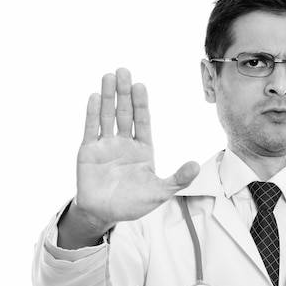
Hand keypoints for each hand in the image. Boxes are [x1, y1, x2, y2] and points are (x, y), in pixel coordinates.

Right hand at [74, 68, 199, 232]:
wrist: (104, 214)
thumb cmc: (134, 204)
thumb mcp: (160, 192)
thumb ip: (178, 179)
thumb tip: (196, 166)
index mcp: (143, 149)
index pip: (142, 121)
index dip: (141, 104)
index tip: (140, 86)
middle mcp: (124, 143)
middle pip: (124, 113)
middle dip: (124, 93)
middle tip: (123, 71)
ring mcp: (105, 145)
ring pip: (107, 116)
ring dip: (108, 97)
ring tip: (109, 76)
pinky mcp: (88, 151)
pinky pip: (91, 129)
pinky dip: (93, 113)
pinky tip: (95, 96)